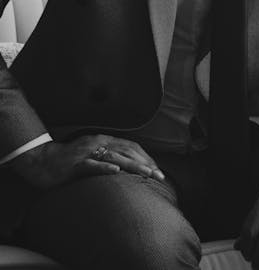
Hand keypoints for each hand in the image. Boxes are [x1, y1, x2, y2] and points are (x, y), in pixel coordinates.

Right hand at [10, 134, 165, 189]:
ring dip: (133, 165)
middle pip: (127, 150)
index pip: (130, 146)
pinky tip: (116, 170)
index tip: (158, 168)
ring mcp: (87, 153)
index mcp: (103, 140)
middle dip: (146, 163)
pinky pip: (92, 165)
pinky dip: (105, 167)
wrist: (42, 161)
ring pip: (114, 157)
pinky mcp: (75, 164)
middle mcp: (97, 143)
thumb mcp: (92, 154)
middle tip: (160, 175)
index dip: (146, 156)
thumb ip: (108, 156)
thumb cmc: (69, 161)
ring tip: (148, 173)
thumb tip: (126, 165)